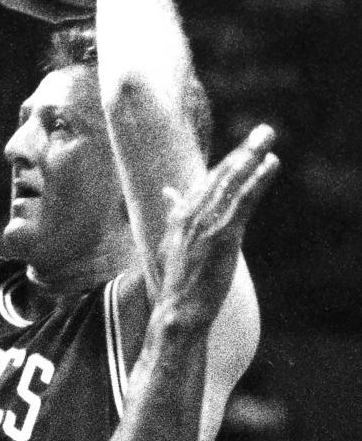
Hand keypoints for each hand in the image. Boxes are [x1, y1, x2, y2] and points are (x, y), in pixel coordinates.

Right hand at [157, 126, 278, 333]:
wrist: (179, 310)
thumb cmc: (179, 282)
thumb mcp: (173, 243)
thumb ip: (173, 214)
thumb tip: (169, 192)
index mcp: (181, 215)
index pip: (208, 181)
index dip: (229, 163)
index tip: (246, 147)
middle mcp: (192, 213)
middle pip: (221, 174)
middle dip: (244, 150)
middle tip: (264, 130)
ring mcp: (207, 223)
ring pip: (232, 180)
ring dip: (252, 155)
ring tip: (268, 136)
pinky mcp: (223, 234)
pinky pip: (243, 199)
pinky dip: (258, 178)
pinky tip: (271, 163)